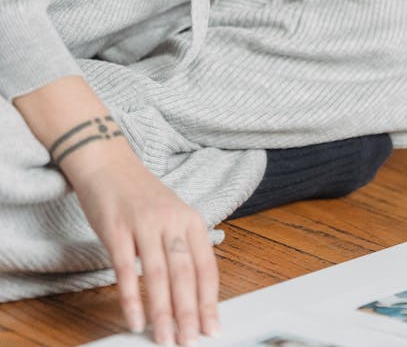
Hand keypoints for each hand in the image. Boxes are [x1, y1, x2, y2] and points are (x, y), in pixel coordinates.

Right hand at [67, 145, 219, 344]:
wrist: (108, 164)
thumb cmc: (142, 197)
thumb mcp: (172, 217)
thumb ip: (182, 250)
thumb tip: (193, 296)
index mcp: (191, 219)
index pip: (206, 266)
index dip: (209, 301)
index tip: (211, 328)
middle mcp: (171, 220)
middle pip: (184, 274)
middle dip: (188, 313)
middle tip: (189, 342)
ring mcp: (144, 224)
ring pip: (157, 275)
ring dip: (162, 312)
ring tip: (165, 339)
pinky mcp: (116, 229)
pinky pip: (125, 269)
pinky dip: (130, 298)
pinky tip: (135, 320)